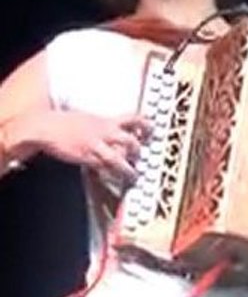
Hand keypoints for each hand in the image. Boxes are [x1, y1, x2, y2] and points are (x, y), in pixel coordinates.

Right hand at [30, 109, 149, 183]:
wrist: (46, 127)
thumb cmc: (65, 122)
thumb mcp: (90, 117)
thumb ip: (104, 123)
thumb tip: (116, 129)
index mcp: (106, 120)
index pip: (134, 119)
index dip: (146, 125)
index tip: (152, 131)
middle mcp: (104, 132)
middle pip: (130, 141)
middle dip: (138, 151)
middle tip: (140, 157)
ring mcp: (96, 145)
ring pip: (119, 158)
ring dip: (128, 168)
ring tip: (133, 175)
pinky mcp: (86, 157)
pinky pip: (103, 168)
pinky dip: (110, 174)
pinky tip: (115, 178)